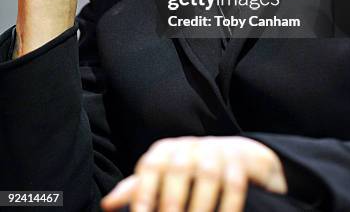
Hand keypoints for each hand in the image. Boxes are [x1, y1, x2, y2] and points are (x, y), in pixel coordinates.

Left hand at [100, 135, 287, 211]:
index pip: (151, 165)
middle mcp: (190, 145)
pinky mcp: (240, 158)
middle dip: (172, 200)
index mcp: (166, 150)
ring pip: (207, 176)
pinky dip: (228, 206)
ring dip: (201, 206)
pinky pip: (234, 183)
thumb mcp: (163, 177)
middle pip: (179, 169)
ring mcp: (217, 149)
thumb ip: (138, 190)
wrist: (235, 155)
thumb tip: (107, 205)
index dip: (144, 191)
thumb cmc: (189, 172)